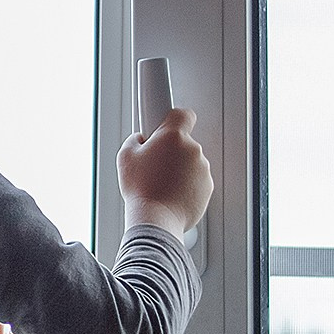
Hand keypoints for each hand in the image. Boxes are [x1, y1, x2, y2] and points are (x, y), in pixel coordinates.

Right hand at [117, 107, 212, 235]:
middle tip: (155, 164)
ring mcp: (203, 169)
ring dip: (179, 169)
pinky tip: (170, 193)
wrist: (156, 219)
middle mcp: (192, 149)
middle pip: (184, 142)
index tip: (167, 125)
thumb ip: (134, 140)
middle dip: (171, 151)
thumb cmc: (141, 189)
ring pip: (191, 162)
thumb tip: (139, 140)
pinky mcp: (208, 187)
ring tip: (161, 183)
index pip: (183, 114)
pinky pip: (197, 180)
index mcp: (173, 136)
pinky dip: (187, 185)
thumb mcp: (125, 157)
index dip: (174, 119)